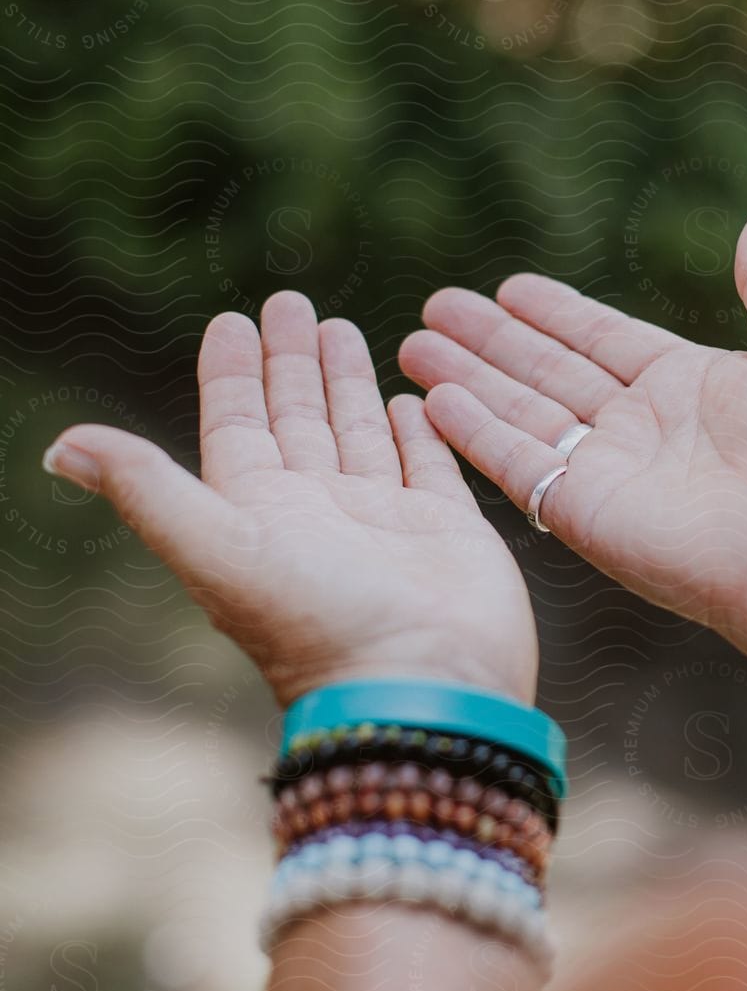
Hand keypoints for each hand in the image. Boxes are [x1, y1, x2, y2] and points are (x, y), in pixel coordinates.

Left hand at [43, 295, 538, 707]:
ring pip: (358, 433)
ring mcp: (382, 521)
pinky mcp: (445, 530)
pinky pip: (426, 465)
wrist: (421, 687)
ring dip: (348, 383)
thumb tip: (58, 448)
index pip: (239, 425)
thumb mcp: (215, 549)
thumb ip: (146, 488)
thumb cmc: (317, 623)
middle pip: (297, 419)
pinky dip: (415, 431)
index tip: (233, 321)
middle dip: (292, 362)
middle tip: (292, 303)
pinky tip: (407, 400)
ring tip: (345, 329)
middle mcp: (318, 513)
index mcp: (259, 514)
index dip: (233, 374)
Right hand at [398, 207, 746, 716]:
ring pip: (521, 413)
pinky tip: (431, 398)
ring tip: (413, 342)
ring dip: (467, 379)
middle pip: (548, 373)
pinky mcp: (583, 514)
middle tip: (436, 306)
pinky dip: (473, 432)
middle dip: (491, 342)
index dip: (556, 313)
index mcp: (688, 387)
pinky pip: (516, 465)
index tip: (509, 285)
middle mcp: (641, 430)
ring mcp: (608, 473)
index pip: (603, 340)